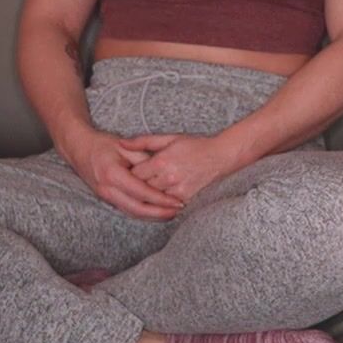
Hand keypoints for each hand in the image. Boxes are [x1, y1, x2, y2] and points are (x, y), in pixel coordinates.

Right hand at [64, 128, 184, 220]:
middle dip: (159, 212)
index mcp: (112, 175)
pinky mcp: (106, 199)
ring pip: (132, 213)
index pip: (141, 192)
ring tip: (172, 213)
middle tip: (178, 211)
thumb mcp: (125, 146)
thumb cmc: (102, 144)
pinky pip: (127, 210)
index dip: (160, 199)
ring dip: (152, 216)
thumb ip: (143, 160)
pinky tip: (157, 212)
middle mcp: (107, 189)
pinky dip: (143, 213)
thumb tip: (162, 173)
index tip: (177, 201)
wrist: (78, 148)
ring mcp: (105, 196)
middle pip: (137, 209)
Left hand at [123, 133, 237, 205]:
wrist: (220, 156)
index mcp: (161, 161)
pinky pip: (165, 203)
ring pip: (152, 198)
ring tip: (144, 187)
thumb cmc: (194, 145)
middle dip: (135, 185)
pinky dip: (160, 200)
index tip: (126, 171)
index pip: (134, 174)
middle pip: (141, 188)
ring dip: (147, 194)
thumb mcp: (168, 138)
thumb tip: (121, 143)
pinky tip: (158, 193)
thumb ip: (143, 141)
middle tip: (130, 182)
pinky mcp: (184, 198)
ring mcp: (176, 190)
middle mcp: (168, 177)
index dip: (128, 173)